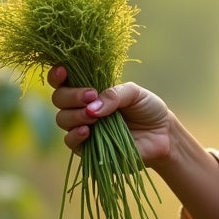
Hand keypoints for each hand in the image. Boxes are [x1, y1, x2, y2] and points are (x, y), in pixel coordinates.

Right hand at [48, 66, 173, 165]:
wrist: (161, 135)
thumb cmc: (147, 109)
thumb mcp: (134, 93)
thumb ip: (114, 95)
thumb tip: (92, 107)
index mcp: (89, 89)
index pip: (64, 80)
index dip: (57, 75)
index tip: (63, 71)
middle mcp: (82, 107)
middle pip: (59, 98)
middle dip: (71, 96)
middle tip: (91, 95)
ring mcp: (83, 127)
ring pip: (62, 119)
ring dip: (75, 115)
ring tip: (94, 116)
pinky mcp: (87, 148)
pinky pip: (70, 142)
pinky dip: (75, 135)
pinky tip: (88, 131)